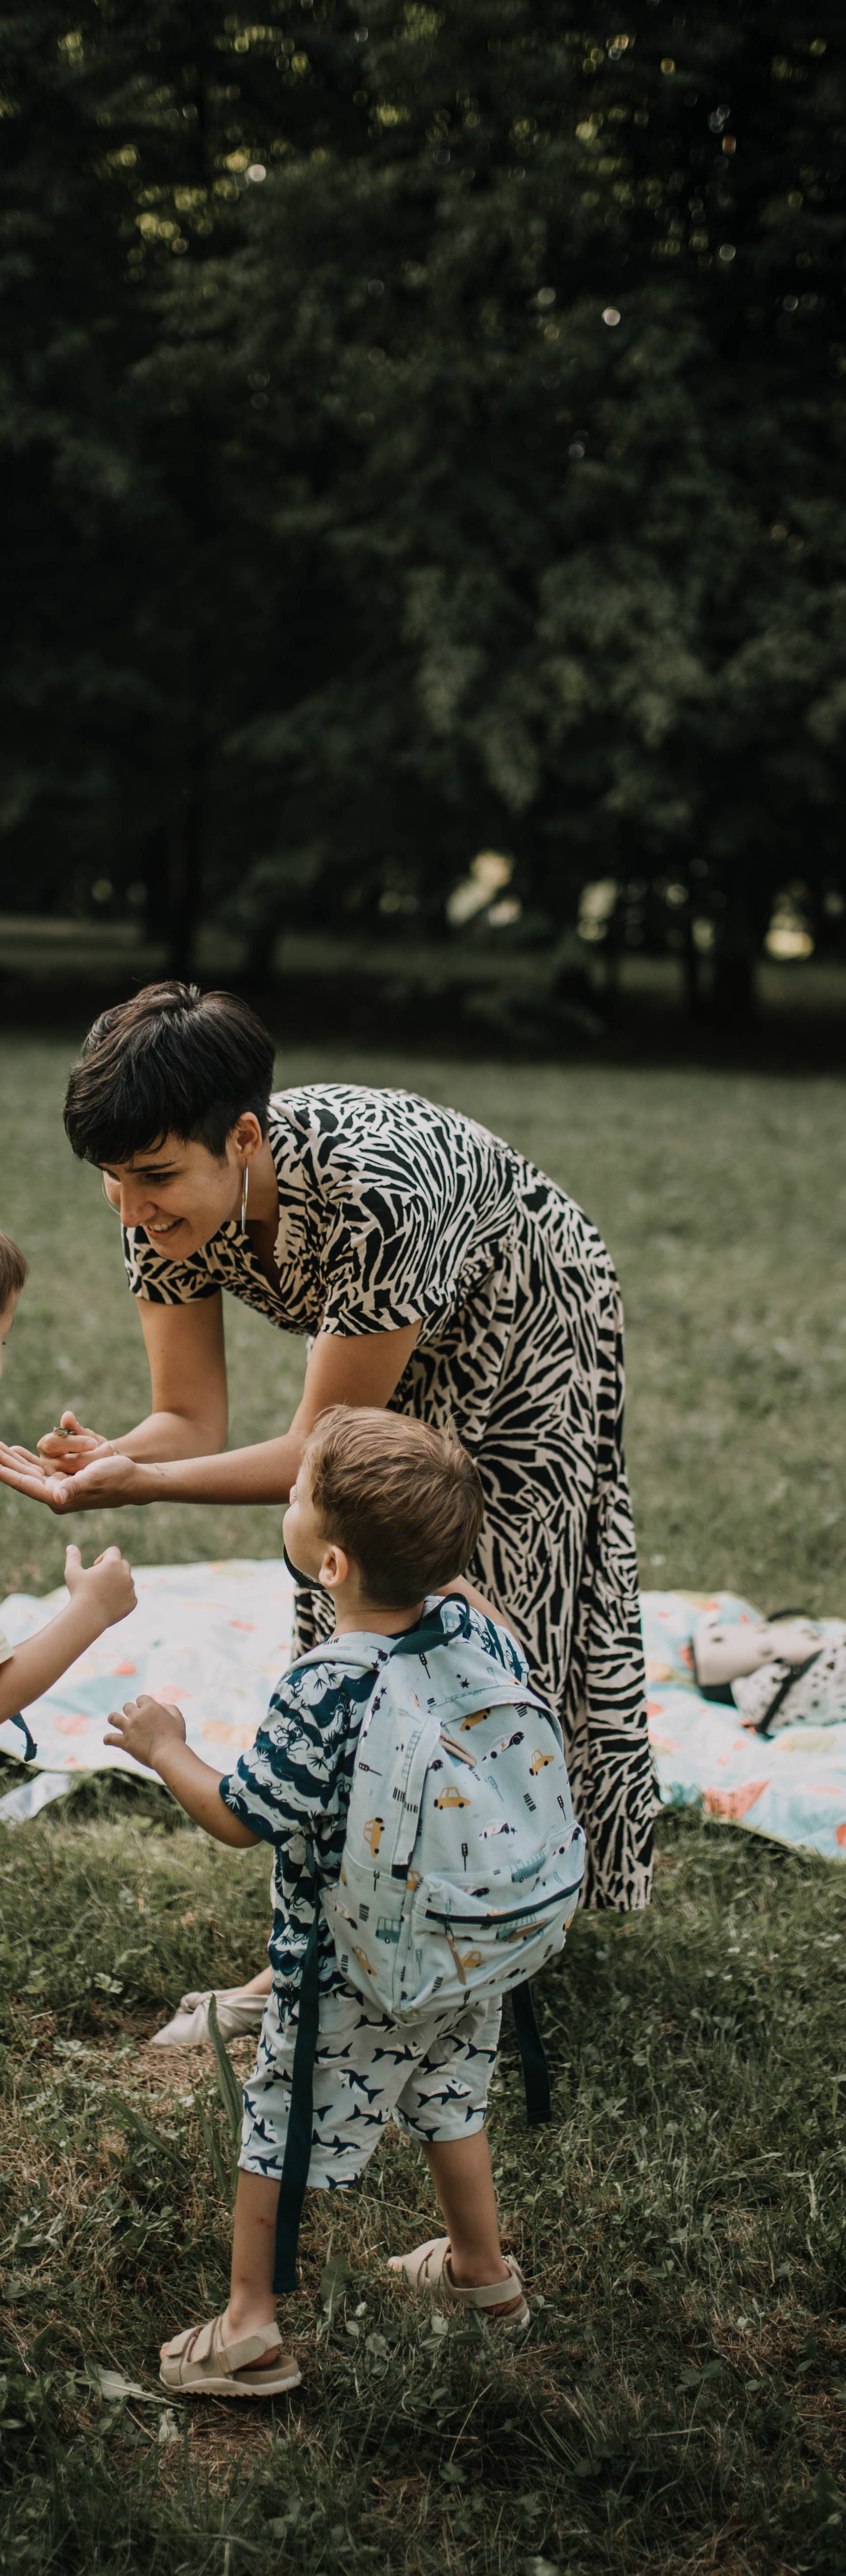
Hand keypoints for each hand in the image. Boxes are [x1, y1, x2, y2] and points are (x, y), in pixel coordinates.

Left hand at [0, 1446, 142, 1512]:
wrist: (133, 1480)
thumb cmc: (117, 1478)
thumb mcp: (95, 1479)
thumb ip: (73, 1487)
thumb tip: (56, 1497)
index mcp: (59, 1498)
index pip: (26, 1484)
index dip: (7, 1474)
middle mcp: (54, 1493)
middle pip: (23, 1476)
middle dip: (5, 1463)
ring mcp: (58, 1486)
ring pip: (28, 1471)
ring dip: (12, 1460)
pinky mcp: (63, 1478)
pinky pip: (38, 1468)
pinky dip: (26, 1459)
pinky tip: (16, 1451)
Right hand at [37, 1411, 116, 1478]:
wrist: (105, 1462)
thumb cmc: (91, 1445)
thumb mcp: (85, 1435)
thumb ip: (74, 1428)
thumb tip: (67, 1415)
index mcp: (46, 1446)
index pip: (52, 1443)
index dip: (74, 1442)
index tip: (93, 1442)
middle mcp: (46, 1464)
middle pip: (67, 1462)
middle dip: (92, 1455)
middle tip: (110, 1447)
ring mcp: (57, 1480)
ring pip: (77, 1475)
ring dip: (98, 1463)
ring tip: (111, 1453)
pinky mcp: (70, 1491)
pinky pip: (82, 1485)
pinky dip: (96, 1475)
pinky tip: (106, 1467)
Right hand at [64, 1541, 135, 1627]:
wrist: (88, 1616)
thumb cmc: (79, 1593)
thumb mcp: (72, 1573)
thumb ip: (72, 1558)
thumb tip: (70, 1547)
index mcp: (113, 1563)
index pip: (113, 1551)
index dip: (103, 1557)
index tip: (94, 1567)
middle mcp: (125, 1574)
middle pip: (123, 1564)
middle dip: (112, 1568)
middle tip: (99, 1580)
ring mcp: (131, 1588)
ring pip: (127, 1580)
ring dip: (118, 1582)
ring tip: (103, 1592)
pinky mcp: (132, 1602)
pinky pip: (130, 1595)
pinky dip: (122, 1597)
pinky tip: (109, 1603)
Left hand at [104, 1693, 185, 1769]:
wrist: (168, 1754)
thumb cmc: (176, 1737)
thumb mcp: (178, 1718)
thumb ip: (170, 1708)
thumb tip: (162, 1705)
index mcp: (150, 1707)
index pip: (141, 1698)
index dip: (143, 1704)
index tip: (147, 1711)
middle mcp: (137, 1716)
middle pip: (127, 1706)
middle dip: (131, 1711)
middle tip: (136, 1719)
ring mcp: (129, 1729)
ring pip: (113, 1718)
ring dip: (114, 1718)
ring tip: (116, 1721)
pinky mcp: (125, 1742)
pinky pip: (110, 1738)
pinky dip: (108, 1739)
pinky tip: (108, 1740)